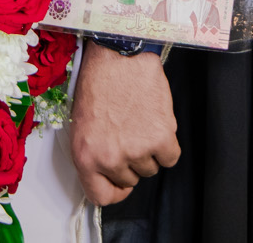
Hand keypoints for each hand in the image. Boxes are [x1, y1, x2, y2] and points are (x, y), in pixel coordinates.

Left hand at [70, 43, 181, 205]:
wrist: (119, 55)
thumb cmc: (100, 84)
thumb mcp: (82, 126)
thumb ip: (94, 156)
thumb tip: (108, 176)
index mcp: (85, 157)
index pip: (101, 196)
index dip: (114, 191)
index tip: (121, 182)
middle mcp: (110, 158)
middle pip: (130, 180)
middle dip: (131, 161)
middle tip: (129, 134)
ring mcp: (136, 149)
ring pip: (151, 168)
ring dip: (149, 151)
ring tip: (140, 123)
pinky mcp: (160, 137)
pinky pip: (170, 157)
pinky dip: (167, 145)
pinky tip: (156, 123)